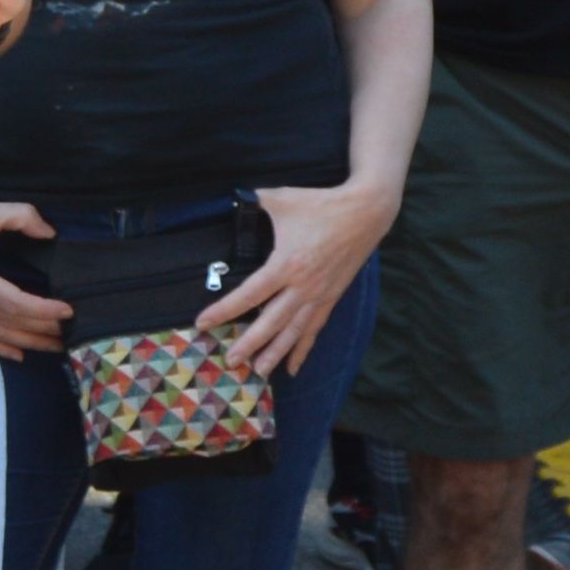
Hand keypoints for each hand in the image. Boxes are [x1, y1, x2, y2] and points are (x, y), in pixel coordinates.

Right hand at [0, 198, 72, 357]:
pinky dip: (2, 348)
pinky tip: (20, 355)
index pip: (17, 302)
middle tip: (70, 334)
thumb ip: (22, 217)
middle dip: (43, 330)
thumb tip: (48, 232)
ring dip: (29, 342)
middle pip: (13, 323)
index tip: (67, 311)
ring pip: (0, 334)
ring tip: (54, 346)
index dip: (44, 310)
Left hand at [198, 173, 398, 376]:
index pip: (249, 294)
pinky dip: (302, 350)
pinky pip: (314, 329)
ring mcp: (318, 295)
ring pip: (293, 332)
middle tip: (230, 361)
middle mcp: (302, 287)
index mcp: (286, 264)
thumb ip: (254, 201)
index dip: (224, 310)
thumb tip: (233, 197)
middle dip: (248, 343)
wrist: (366, 213)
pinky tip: (292, 368)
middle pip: (270, 322)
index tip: (203, 322)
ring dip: (275, 353)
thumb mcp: (282, 199)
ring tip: (258, 372)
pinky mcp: (331, 298)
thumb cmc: (322, 205)